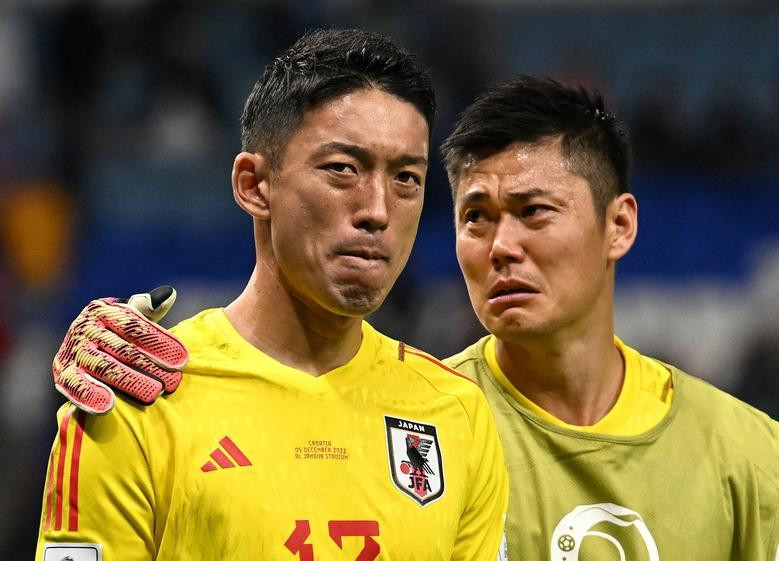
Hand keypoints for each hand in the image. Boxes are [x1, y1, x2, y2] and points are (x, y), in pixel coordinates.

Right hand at [53, 286, 187, 413]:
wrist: (78, 348)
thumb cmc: (114, 331)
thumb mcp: (128, 317)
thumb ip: (149, 308)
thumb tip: (169, 294)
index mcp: (102, 310)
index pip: (134, 326)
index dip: (159, 342)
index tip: (183, 360)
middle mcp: (85, 328)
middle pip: (124, 349)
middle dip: (151, 366)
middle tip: (174, 382)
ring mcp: (72, 350)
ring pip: (104, 367)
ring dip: (131, 381)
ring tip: (154, 394)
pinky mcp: (62, 373)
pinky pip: (76, 385)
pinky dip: (91, 395)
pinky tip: (109, 406)